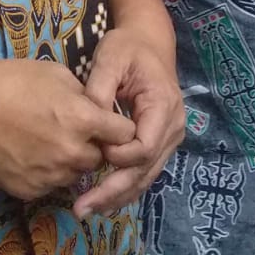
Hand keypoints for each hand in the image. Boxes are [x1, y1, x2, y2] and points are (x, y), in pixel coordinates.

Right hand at [0, 57, 135, 201]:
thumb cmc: (12, 80)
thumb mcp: (56, 74)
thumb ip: (83, 96)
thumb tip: (94, 110)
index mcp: (83, 121)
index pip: (126, 135)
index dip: (119, 128)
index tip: (109, 126)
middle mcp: (72, 153)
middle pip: (99, 159)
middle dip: (91, 147)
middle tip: (68, 131)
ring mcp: (50, 176)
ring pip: (74, 175)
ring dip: (68, 162)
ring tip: (43, 141)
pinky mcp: (29, 191)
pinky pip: (49, 185)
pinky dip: (44, 173)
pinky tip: (27, 154)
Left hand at [75, 25, 184, 217]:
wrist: (149, 44)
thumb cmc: (128, 48)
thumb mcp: (110, 58)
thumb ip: (99, 90)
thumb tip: (88, 124)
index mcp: (164, 107)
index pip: (143, 147)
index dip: (118, 156)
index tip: (93, 151)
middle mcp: (173, 129)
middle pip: (145, 171)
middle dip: (113, 192)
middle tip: (81, 209)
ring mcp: (169, 139)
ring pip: (145, 177)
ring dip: (117, 196)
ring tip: (87, 210)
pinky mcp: (159, 144)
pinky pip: (143, 172)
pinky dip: (124, 187)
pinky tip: (102, 200)